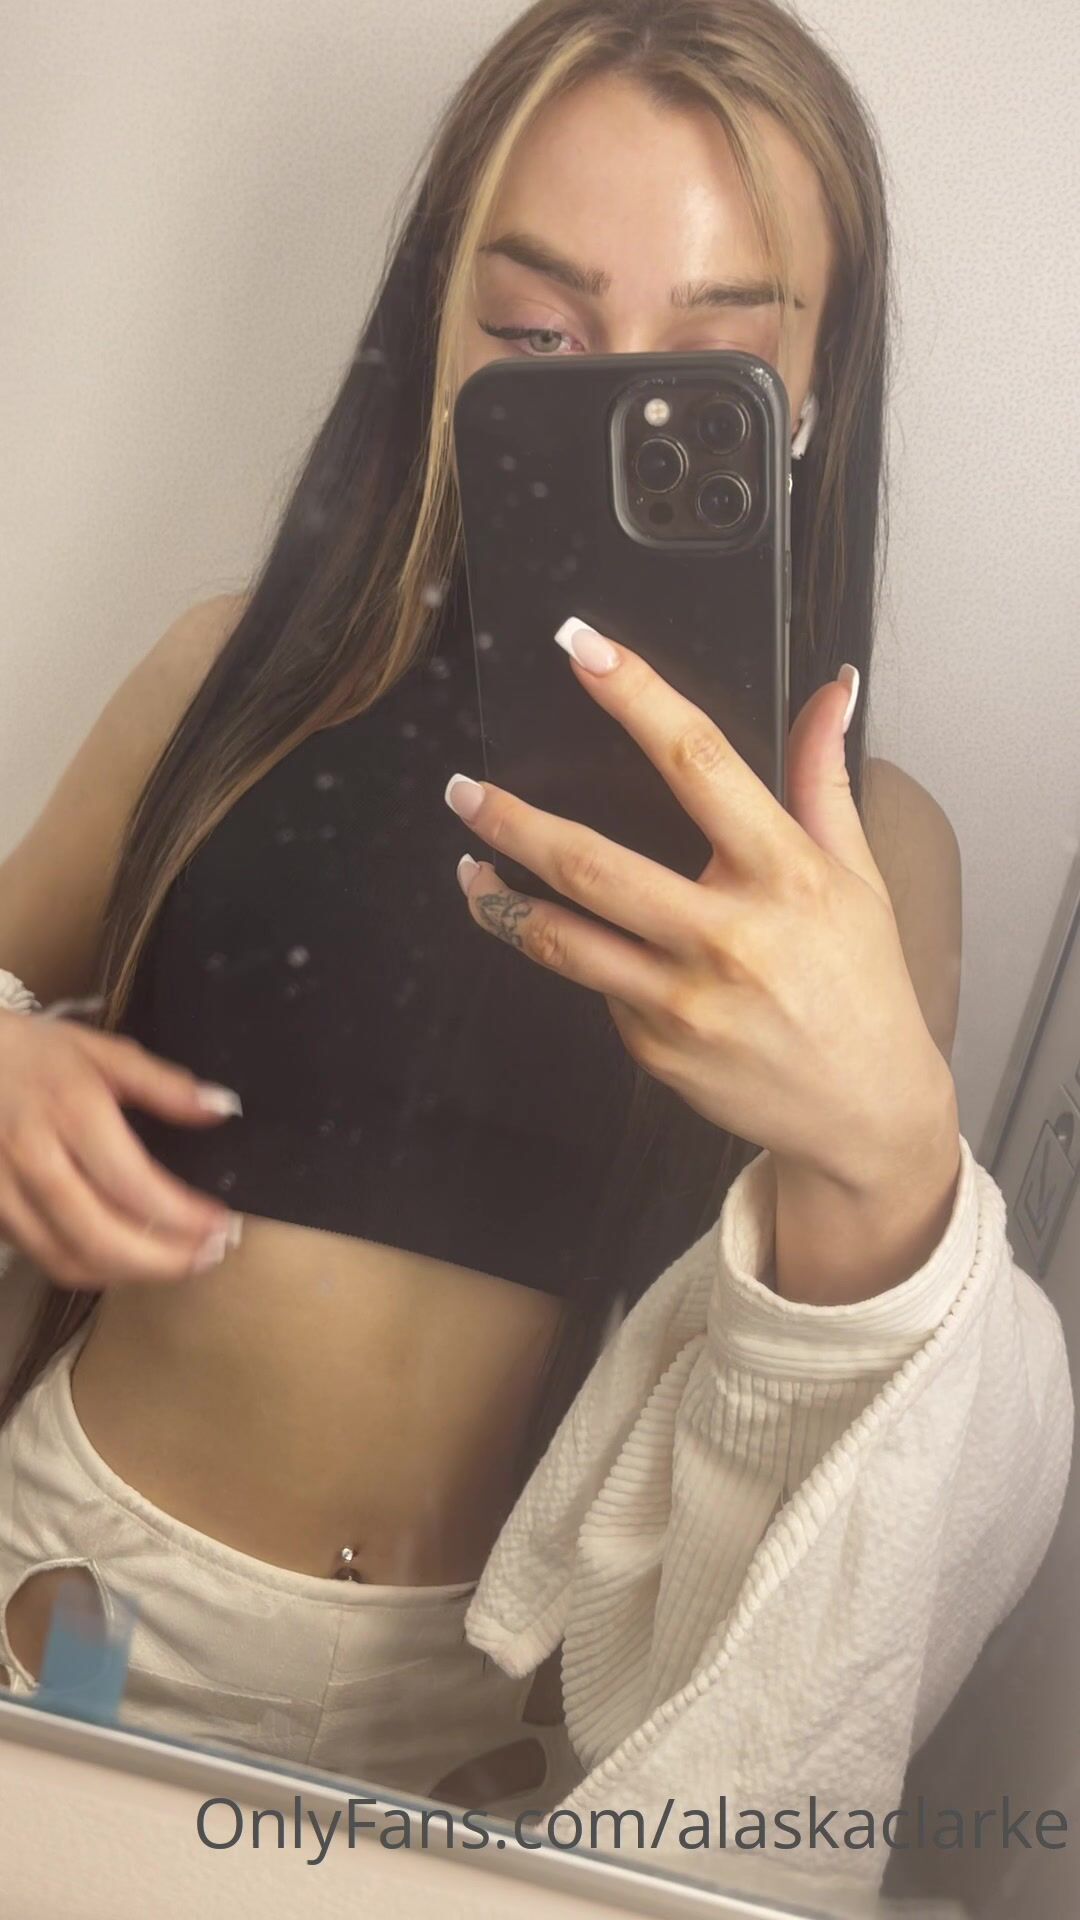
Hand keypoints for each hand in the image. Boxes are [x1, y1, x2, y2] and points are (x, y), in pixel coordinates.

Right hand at [0, 1013, 243, 1287]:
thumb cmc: (37, 1055)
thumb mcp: (103, 1052)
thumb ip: (164, 1084)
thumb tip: (223, 1107)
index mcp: (69, 1111)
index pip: (133, 1183)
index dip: (182, 1215)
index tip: (222, 1223)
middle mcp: (33, 1158)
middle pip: (99, 1235)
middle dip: (162, 1260)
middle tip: (208, 1256)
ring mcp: (3, 1192)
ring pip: (67, 1259)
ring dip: (128, 1274)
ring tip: (176, 1263)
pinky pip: (42, 1258)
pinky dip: (90, 1270)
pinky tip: (126, 1260)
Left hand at [446, 618, 959, 1280]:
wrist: (865, 1110)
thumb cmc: (861, 982)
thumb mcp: (857, 874)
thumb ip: (823, 777)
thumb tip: (832, 689)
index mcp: (785, 874)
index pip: (699, 762)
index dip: (635, 696)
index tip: (582, 647)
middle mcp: (729, 935)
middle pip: (593, 861)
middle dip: (512, 820)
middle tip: (462, 791)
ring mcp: (684, 1000)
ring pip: (563, 938)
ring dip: (500, 901)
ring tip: (470, 872)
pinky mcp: (655, 1048)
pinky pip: (599, 989)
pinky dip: (587, 962)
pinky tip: (591, 950)